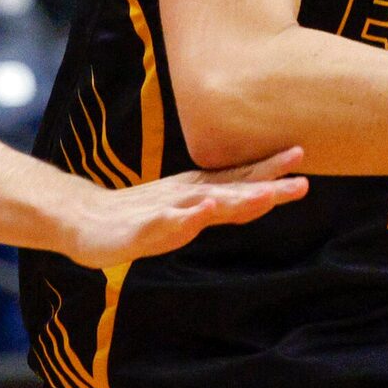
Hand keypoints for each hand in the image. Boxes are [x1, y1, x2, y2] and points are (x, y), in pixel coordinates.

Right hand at [65, 148, 308, 268]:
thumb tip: (251, 195)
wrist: (85, 221)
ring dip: (237, 200)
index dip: (269, 171)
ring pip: (207, 204)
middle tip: (301, 181)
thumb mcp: (184, 209)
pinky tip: (202, 212)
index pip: (240, 180)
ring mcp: (167, 210)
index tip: (300, 159)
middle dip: (267, 185)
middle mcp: (188, 197)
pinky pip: (168, 222)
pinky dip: (187, 217)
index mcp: (199, 192)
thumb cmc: (138, 216)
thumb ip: (214, 205)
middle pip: (233, 190)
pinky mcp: (144, 228)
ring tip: (264, 196)